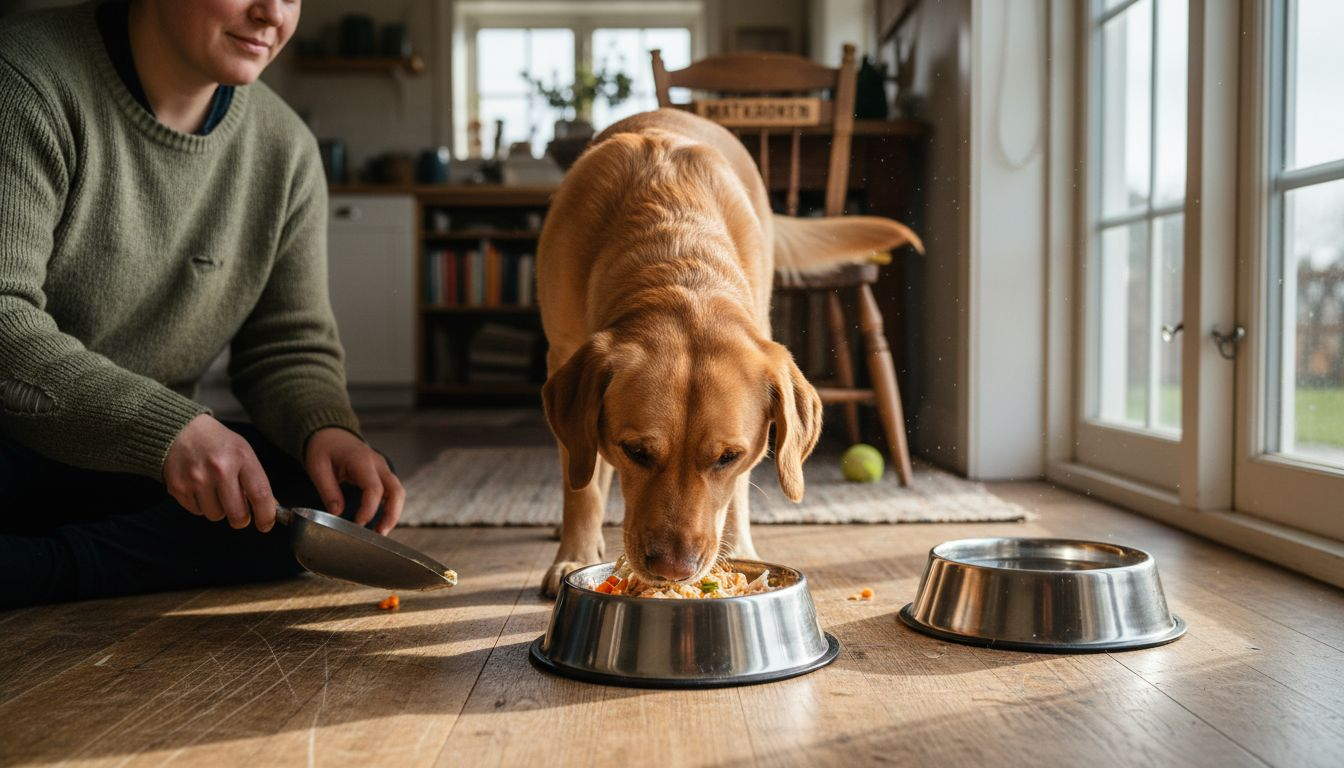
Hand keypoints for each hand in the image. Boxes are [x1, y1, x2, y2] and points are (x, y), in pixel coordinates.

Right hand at [164, 414, 277, 531]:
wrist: (182, 431)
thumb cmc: (217, 443)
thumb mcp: (243, 452)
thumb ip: (255, 480)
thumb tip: (268, 508)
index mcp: (241, 457)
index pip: (260, 495)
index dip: (266, 515)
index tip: (266, 524)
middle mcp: (219, 468)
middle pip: (237, 513)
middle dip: (241, 519)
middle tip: (239, 512)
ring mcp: (197, 479)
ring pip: (216, 515)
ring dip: (218, 509)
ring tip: (215, 490)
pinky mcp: (179, 487)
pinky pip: (197, 512)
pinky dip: (201, 505)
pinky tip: (200, 487)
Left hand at [304, 428, 403, 533]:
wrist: (331, 434)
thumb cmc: (324, 449)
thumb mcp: (317, 468)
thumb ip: (328, 491)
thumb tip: (337, 513)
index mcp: (361, 460)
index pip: (374, 488)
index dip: (369, 509)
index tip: (359, 524)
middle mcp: (377, 464)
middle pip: (396, 491)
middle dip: (392, 514)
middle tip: (379, 533)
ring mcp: (382, 468)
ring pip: (398, 492)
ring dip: (394, 513)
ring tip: (380, 531)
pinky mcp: (382, 475)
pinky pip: (392, 492)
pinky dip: (390, 507)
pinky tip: (379, 521)